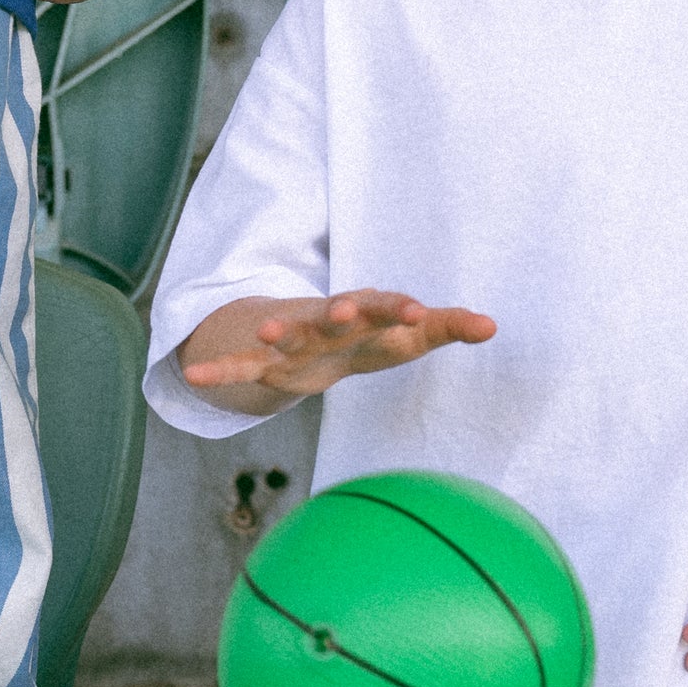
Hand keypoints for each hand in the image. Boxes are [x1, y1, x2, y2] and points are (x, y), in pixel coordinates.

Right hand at [181, 290, 496, 410]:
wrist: (307, 330)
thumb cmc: (370, 333)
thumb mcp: (406, 334)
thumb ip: (447, 326)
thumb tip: (493, 324)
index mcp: (367, 316)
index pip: (390, 310)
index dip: (404, 310)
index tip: (422, 313)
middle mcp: (329, 322)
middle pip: (338, 316)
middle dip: (342, 313)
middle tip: (348, 309)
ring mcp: (295, 339)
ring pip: (287, 335)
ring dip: (279, 332)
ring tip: (265, 331)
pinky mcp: (268, 361)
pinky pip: (242, 367)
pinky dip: (221, 371)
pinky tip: (194, 377)